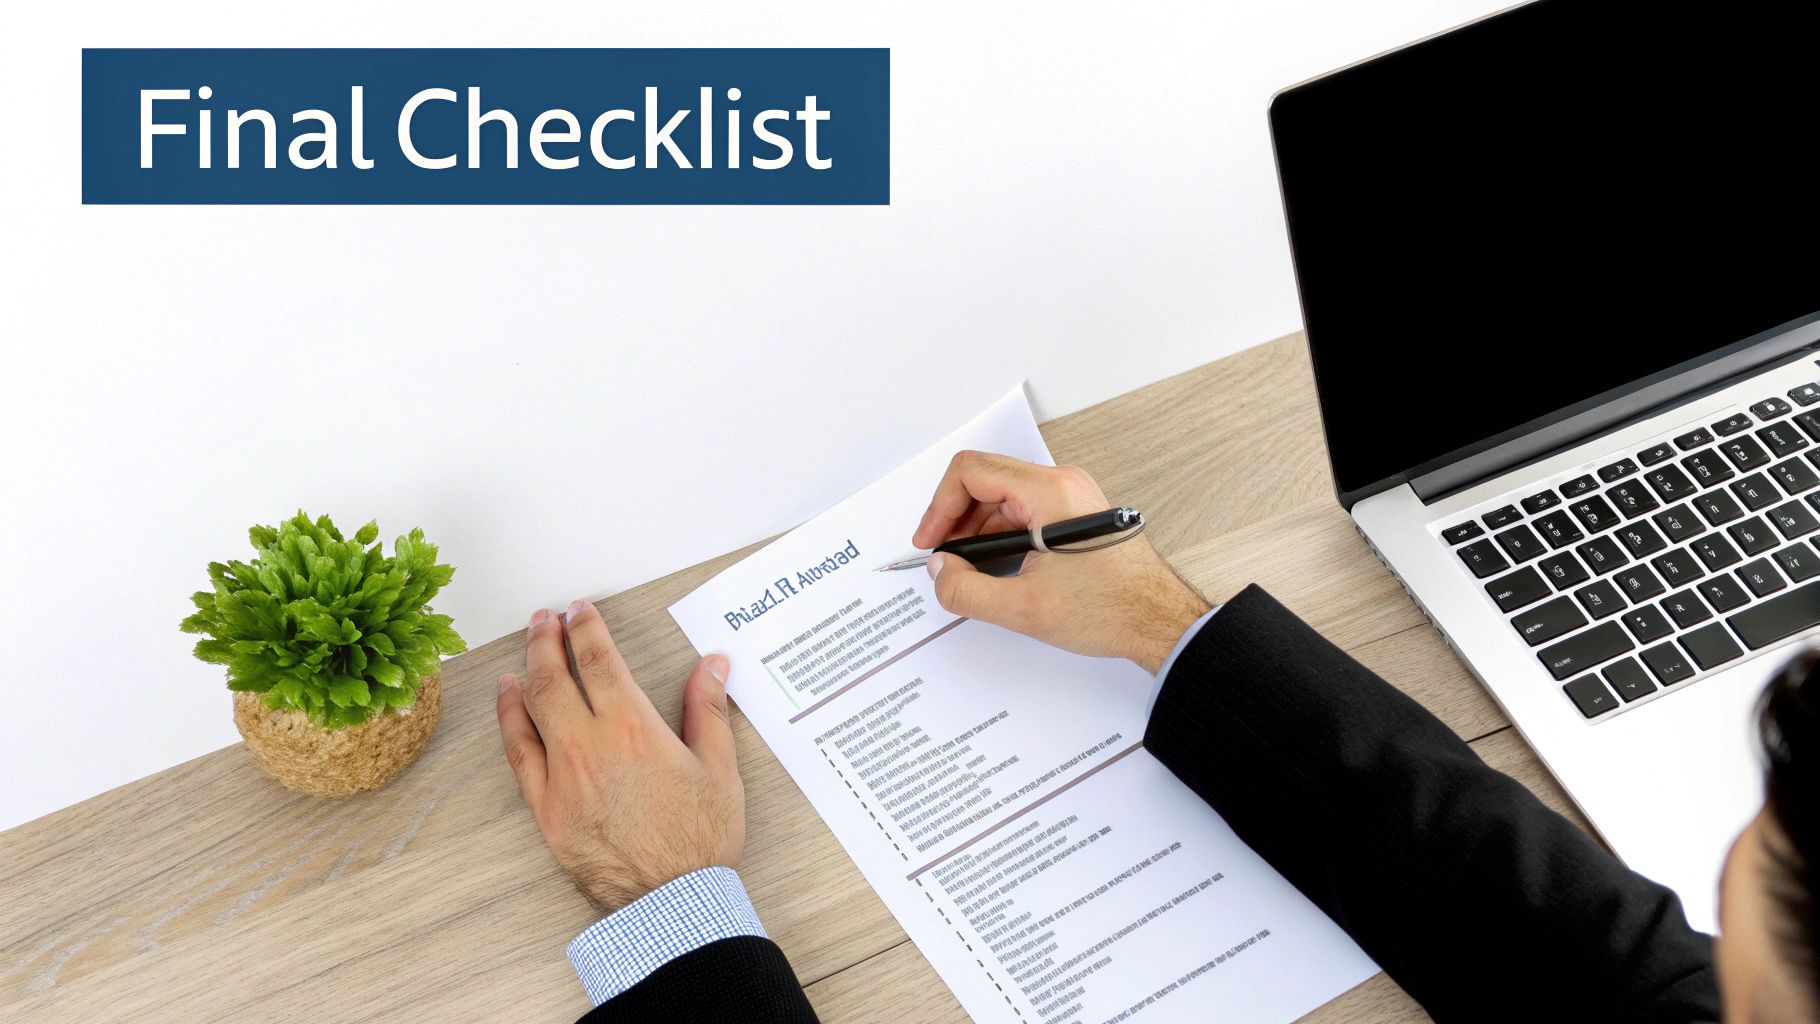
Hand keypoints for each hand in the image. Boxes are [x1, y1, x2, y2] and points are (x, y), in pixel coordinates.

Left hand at [496, 599, 743, 914]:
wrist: (671, 903)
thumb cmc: (699, 841)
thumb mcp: (719, 769)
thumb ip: (708, 711)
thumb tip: (713, 666)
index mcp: (633, 728)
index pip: (600, 660)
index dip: (587, 629)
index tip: (581, 611)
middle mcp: (590, 744)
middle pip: (557, 675)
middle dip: (549, 638)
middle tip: (548, 617)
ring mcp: (562, 776)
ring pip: (532, 707)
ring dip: (528, 668)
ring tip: (529, 643)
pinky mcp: (546, 808)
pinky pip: (518, 752)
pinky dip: (509, 718)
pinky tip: (509, 699)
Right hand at [913, 452, 1211, 673]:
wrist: (1160, 622)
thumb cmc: (1113, 609)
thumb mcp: (1025, 609)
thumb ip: (967, 590)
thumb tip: (940, 573)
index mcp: (1050, 493)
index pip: (971, 472)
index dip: (939, 507)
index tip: (930, 542)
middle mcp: (1062, 484)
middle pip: (985, 480)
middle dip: (955, 518)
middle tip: (942, 557)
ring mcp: (1071, 496)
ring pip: (1003, 496)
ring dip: (977, 529)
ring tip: (967, 570)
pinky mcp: (1075, 514)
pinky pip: (1024, 510)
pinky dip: (1001, 534)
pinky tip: (995, 567)